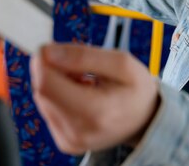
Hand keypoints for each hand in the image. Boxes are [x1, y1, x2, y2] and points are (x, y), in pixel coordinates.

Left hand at [30, 43, 160, 154]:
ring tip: (83, 79)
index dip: (42, 61)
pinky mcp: (65, 142)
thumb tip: (49, 53)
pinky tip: (79, 94)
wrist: (146, 120)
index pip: (46, 84)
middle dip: (52, 69)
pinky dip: (58, 96)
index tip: (51, 47)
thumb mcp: (121, 62)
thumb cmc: (136, 89)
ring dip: (56, 82)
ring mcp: (70, 140)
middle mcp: (79, 132)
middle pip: (42, 91)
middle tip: (76, 63)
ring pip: (42, 99)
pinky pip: (48, 110)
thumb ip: (84, 55)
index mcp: (96, 111)